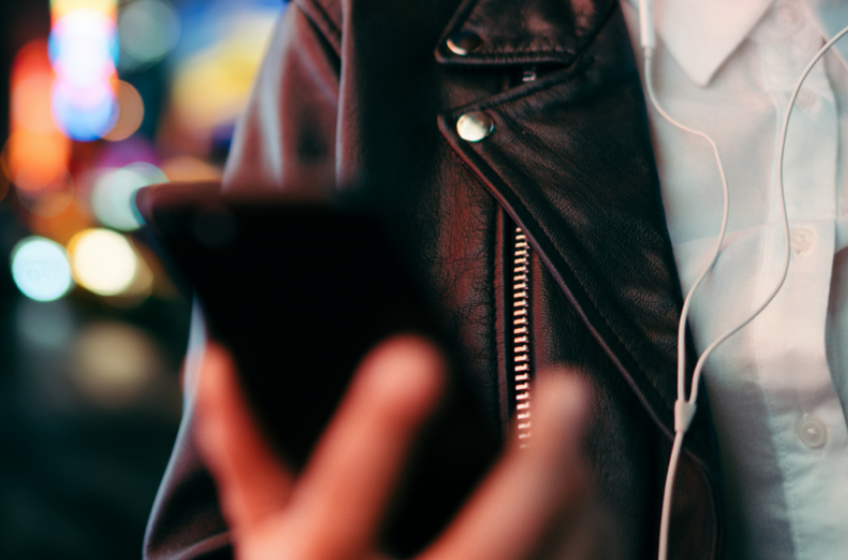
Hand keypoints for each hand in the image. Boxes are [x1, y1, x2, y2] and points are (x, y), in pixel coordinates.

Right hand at [196, 335, 614, 559]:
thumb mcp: (268, 541)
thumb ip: (245, 452)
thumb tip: (215, 359)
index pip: (340, 503)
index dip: (374, 436)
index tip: (415, 358)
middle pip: (488, 541)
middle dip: (540, 464)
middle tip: (573, 387)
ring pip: (554, 558)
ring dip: (572, 490)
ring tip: (569, 432)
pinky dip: (582, 534)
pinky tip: (577, 499)